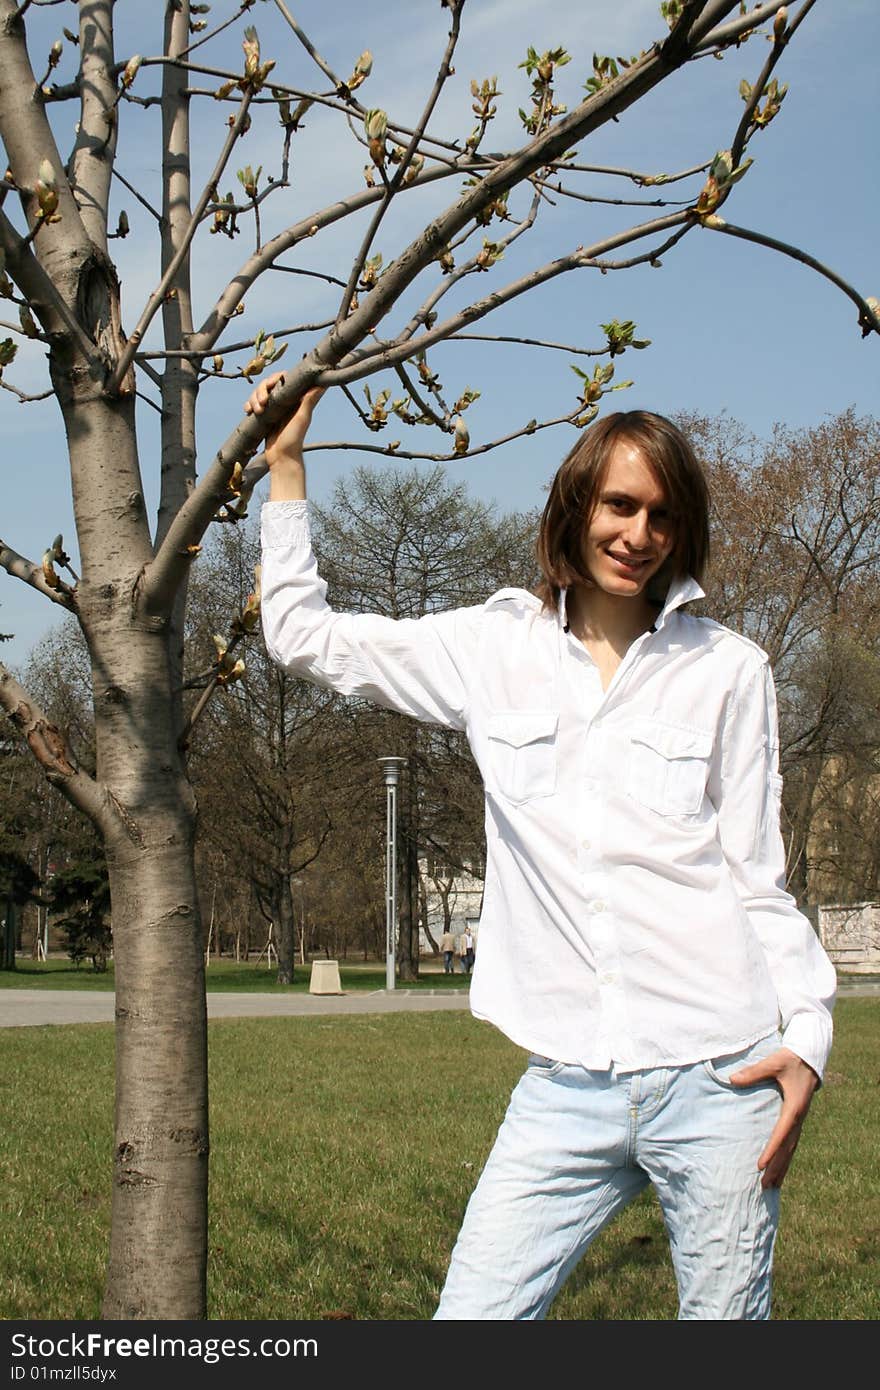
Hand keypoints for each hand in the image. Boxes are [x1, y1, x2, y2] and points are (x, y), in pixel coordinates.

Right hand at [243, 371, 323, 469]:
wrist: (282, 458)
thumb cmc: (294, 440)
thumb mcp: (302, 419)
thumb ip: (309, 401)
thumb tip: (321, 385)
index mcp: (295, 399)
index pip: (282, 379)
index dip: (274, 378)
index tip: (271, 386)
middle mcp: (284, 401)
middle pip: (267, 384)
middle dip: (261, 391)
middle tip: (262, 403)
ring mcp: (273, 408)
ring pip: (258, 393)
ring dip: (253, 399)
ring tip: (257, 411)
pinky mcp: (264, 416)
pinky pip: (253, 404)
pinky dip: (249, 405)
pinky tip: (248, 411)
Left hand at [730, 1046, 818, 1188]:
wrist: (809, 1057)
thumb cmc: (790, 1060)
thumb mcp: (773, 1063)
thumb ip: (753, 1072)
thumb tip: (733, 1079)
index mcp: (794, 1107)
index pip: (780, 1134)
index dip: (770, 1151)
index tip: (760, 1166)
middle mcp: (798, 1118)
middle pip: (786, 1148)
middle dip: (776, 1168)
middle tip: (763, 1186)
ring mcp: (799, 1120)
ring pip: (790, 1149)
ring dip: (782, 1167)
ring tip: (772, 1186)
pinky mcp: (797, 1119)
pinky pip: (791, 1142)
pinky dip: (786, 1158)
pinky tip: (781, 1168)